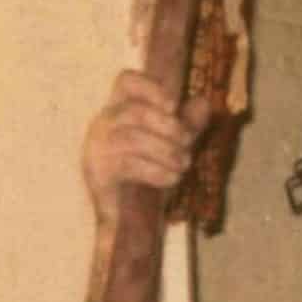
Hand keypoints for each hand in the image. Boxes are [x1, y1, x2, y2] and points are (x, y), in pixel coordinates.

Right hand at [82, 70, 210, 227]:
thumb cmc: (148, 176)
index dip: (149, 87)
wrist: (128, 220)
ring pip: (133, 138)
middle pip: (134, 111)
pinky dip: (157, 171)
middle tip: (187, 144)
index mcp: (119, 109)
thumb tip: (204, 102)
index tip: (172, 105)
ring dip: (166, 151)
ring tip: (183, 164)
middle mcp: (103, 124)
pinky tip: (171, 178)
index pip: (125, 81)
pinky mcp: (98, 172)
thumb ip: (187, 124)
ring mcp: (97, 148)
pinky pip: (129, 165)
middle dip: (168, 127)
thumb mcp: (173, 146)